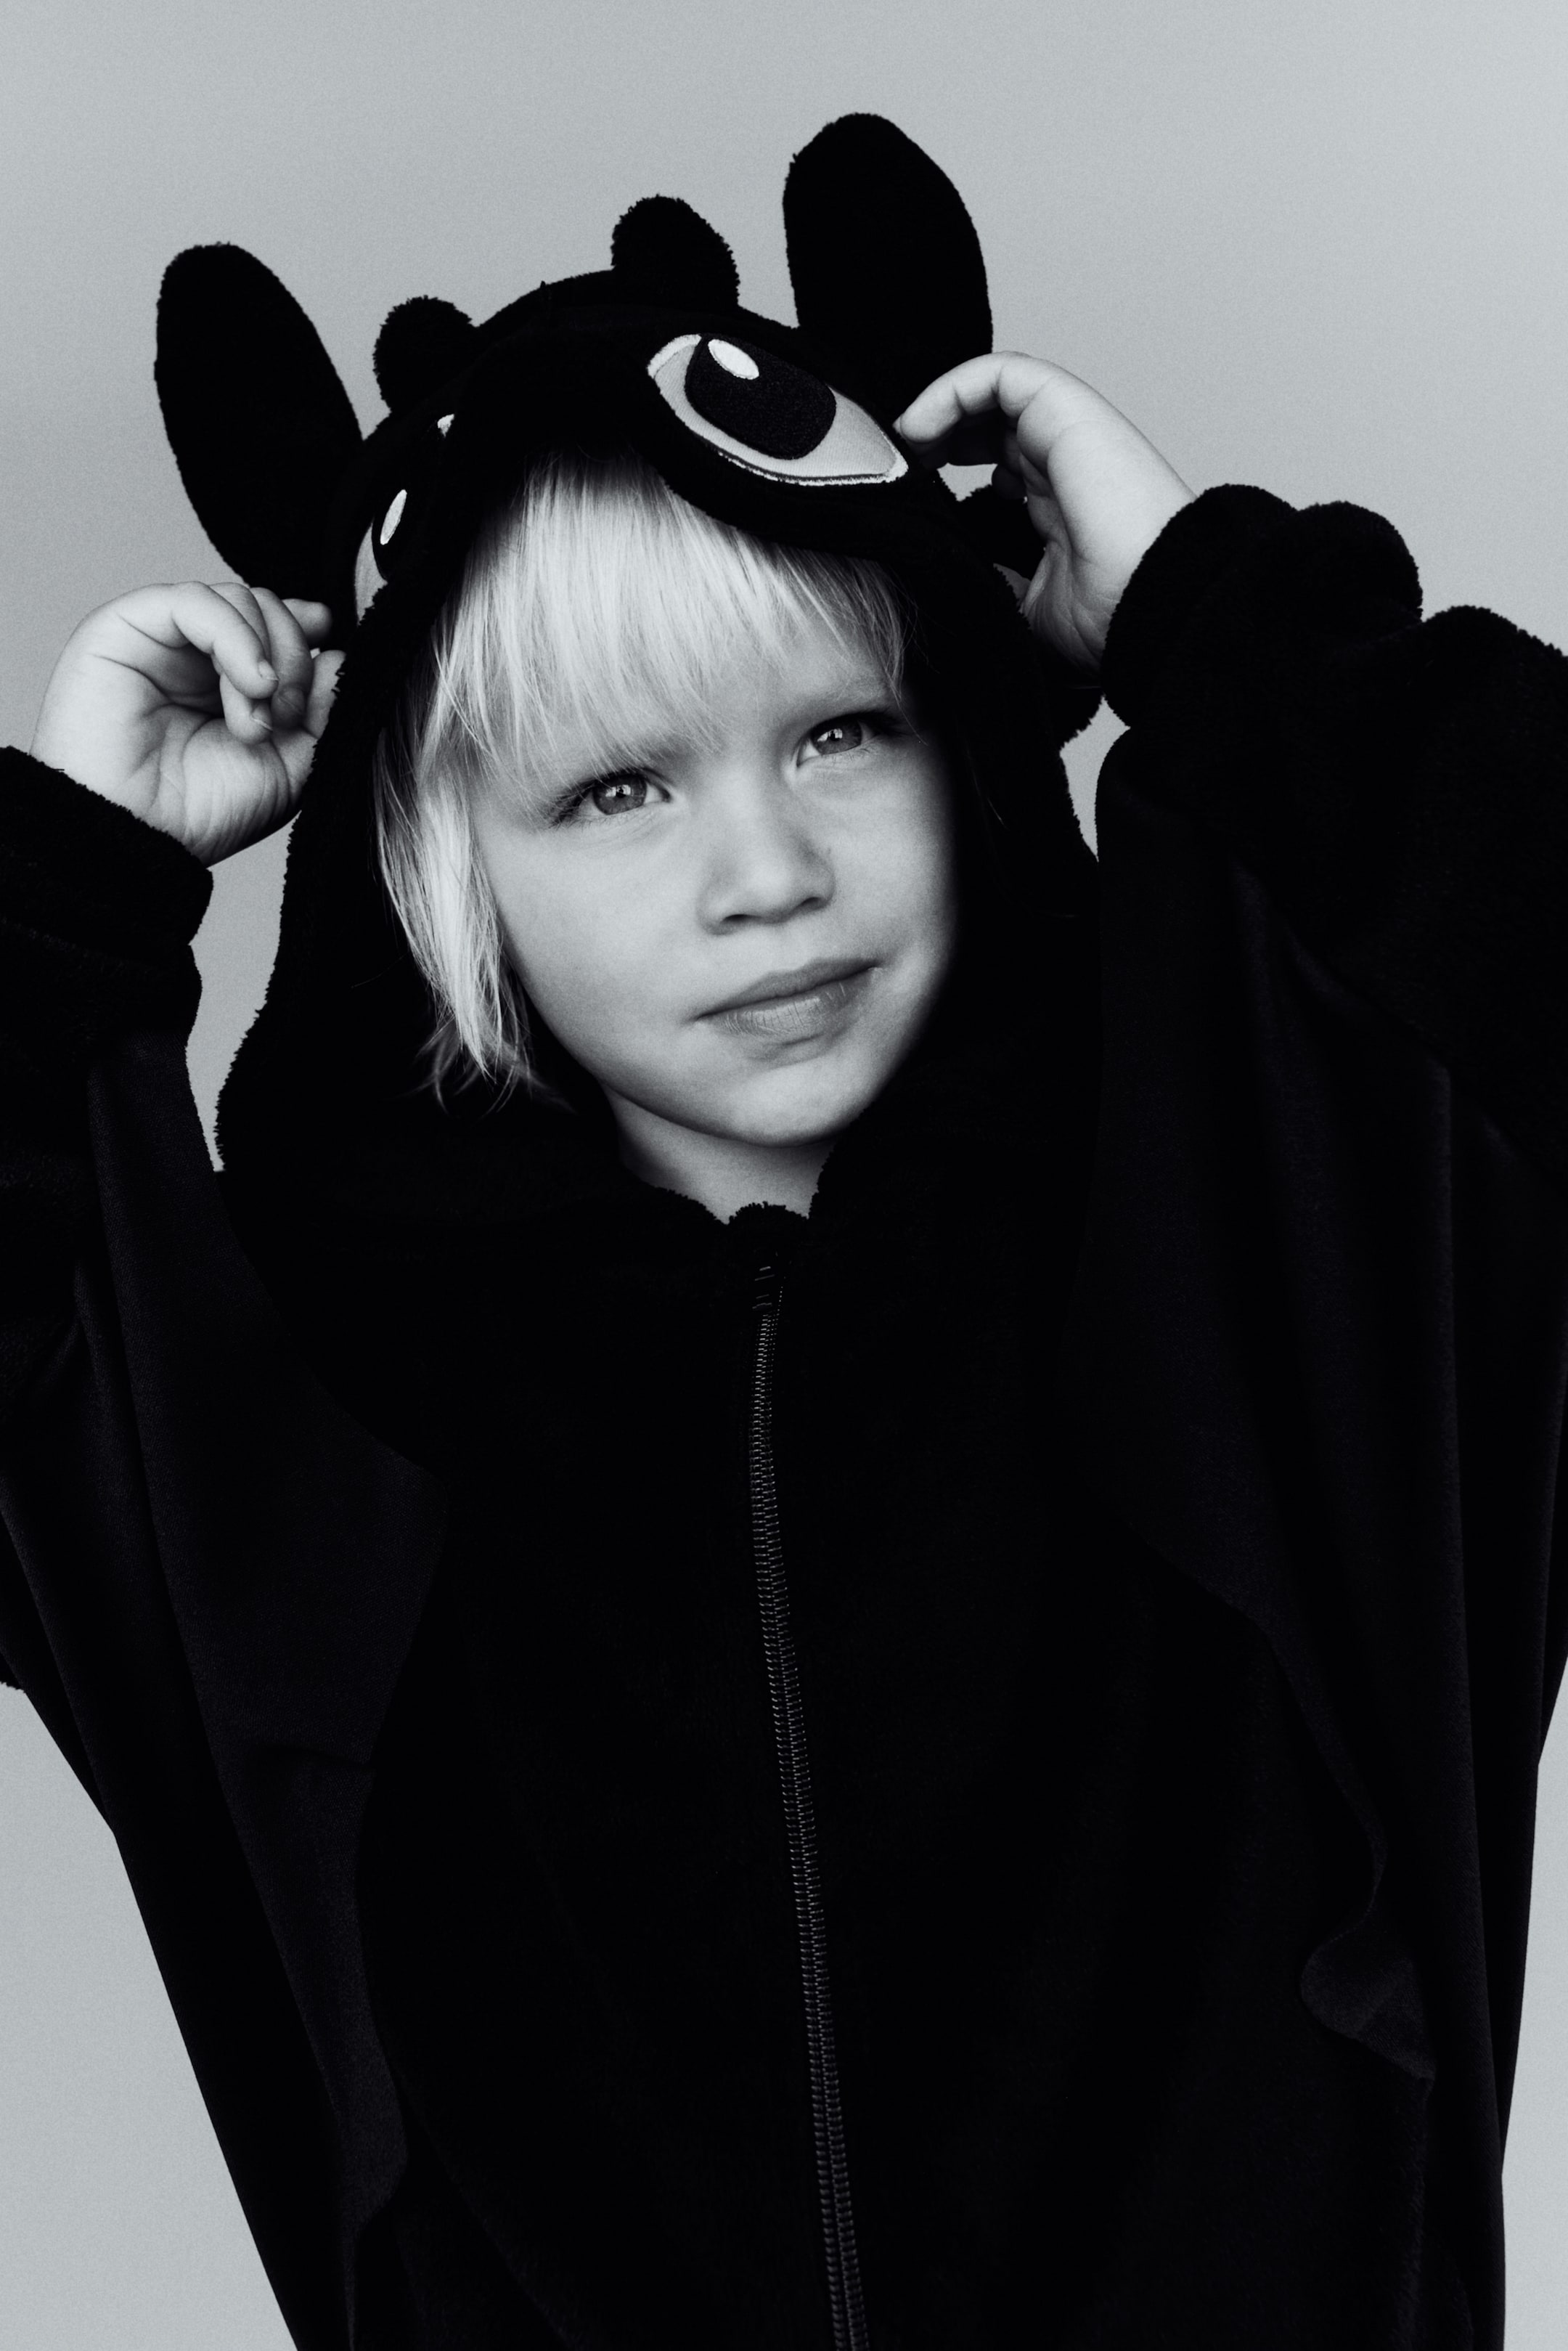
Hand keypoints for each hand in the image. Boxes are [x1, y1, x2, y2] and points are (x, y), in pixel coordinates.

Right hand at [29, 583, 342, 865]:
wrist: (139, 838)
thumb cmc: (202, 813)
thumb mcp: (290, 766)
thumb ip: (320, 712)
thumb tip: (337, 655)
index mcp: (229, 683)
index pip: (277, 626)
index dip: (307, 633)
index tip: (329, 660)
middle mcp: (196, 656)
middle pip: (267, 609)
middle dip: (292, 660)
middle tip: (284, 718)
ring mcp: (163, 639)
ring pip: (237, 599)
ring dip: (266, 657)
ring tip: (256, 723)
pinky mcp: (127, 626)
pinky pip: (195, 601)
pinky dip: (236, 636)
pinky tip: (250, 684)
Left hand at [897, 354, 1193, 672]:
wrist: (1150, 605)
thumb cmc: (1110, 615)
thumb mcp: (1027, 607)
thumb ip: (995, 578)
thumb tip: (958, 570)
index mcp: (1059, 504)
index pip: (998, 463)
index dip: (949, 467)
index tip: (912, 497)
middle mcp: (1062, 462)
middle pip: (990, 423)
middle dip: (937, 435)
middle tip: (901, 468)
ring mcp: (1066, 433)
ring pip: (993, 391)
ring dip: (940, 409)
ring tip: (905, 443)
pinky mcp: (1065, 410)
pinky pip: (1000, 374)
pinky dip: (953, 388)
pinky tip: (920, 427)